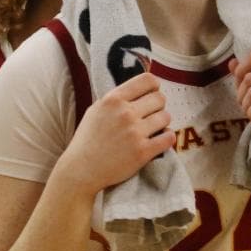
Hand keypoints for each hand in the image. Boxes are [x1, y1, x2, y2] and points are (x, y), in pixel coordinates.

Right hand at [59, 68, 172, 194]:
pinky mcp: (143, 152)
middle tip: (150, 116)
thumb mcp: (95, 110)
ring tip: (152, 130)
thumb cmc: (87, 140)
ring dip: (162, 123)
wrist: (81, 170)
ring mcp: (135, 133)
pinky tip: (159, 141)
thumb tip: (138, 90)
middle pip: (160, 98)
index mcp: (113, 100)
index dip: (154, 87)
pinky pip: (169, 137)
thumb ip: (116, 99)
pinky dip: (167, 138)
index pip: (148, 80)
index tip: (150, 95)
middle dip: (157, 106)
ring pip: (166, 117)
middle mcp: (125, 113)